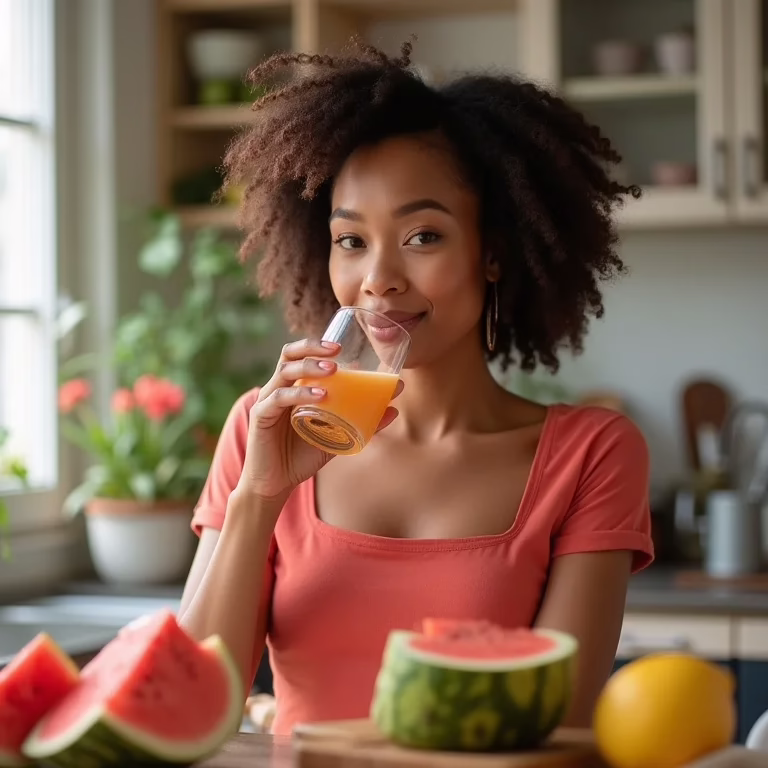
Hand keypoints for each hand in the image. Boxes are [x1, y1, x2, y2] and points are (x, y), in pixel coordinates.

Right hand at [233, 338, 402, 509]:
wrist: (276, 483)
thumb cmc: (302, 455)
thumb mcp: (337, 436)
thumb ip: (361, 422)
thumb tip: (393, 408)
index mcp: (293, 387)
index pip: (300, 355)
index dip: (317, 345)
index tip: (342, 345)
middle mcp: (278, 388)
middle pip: (289, 355)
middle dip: (313, 347)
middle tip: (337, 351)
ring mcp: (268, 400)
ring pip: (285, 371)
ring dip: (309, 366)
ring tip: (332, 370)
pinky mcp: (260, 417)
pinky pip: (278, 398)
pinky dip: (300, 393)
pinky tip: (320, 396)